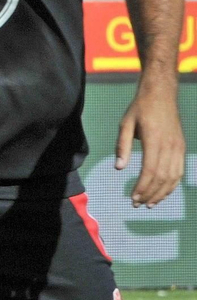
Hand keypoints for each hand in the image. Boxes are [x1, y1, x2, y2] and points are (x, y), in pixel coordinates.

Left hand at [116, 87, 184, 206]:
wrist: (162, 94)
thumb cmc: (140, 109)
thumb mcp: (125, 124)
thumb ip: (122, 146)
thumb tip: (118, 168)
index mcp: (154, 140)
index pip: (150, 171)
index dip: (142, 187)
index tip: (133, 197)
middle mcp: (169, 146)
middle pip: (162, 177)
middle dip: (150, 194)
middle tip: (137, 204)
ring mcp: (178, 147)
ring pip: (173, 177)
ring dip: (162, 192)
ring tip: (150, 203)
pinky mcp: (181, 147)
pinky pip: (179, 170)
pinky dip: (172, 184)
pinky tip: (163, 192)